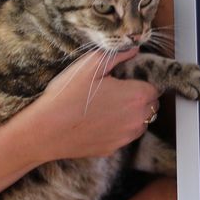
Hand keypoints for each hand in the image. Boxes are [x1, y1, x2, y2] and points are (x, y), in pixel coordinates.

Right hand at [27, 47, 160, 160]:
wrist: (45, 131)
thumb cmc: (67, 96)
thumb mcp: (91, 65)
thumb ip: (119, 55)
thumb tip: (135, 50)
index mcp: (137, 96)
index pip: (154, 87)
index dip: (141, 81)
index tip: (126, 79)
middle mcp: (137, 120)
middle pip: (150, 106)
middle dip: (139, 98)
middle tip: (115, 91)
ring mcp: (126, 137)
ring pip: (139, 123)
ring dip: (131, 114)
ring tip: (106, 106)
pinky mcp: (113, 149)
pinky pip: (123, 136)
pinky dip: (117, 129)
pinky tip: (98, 121)